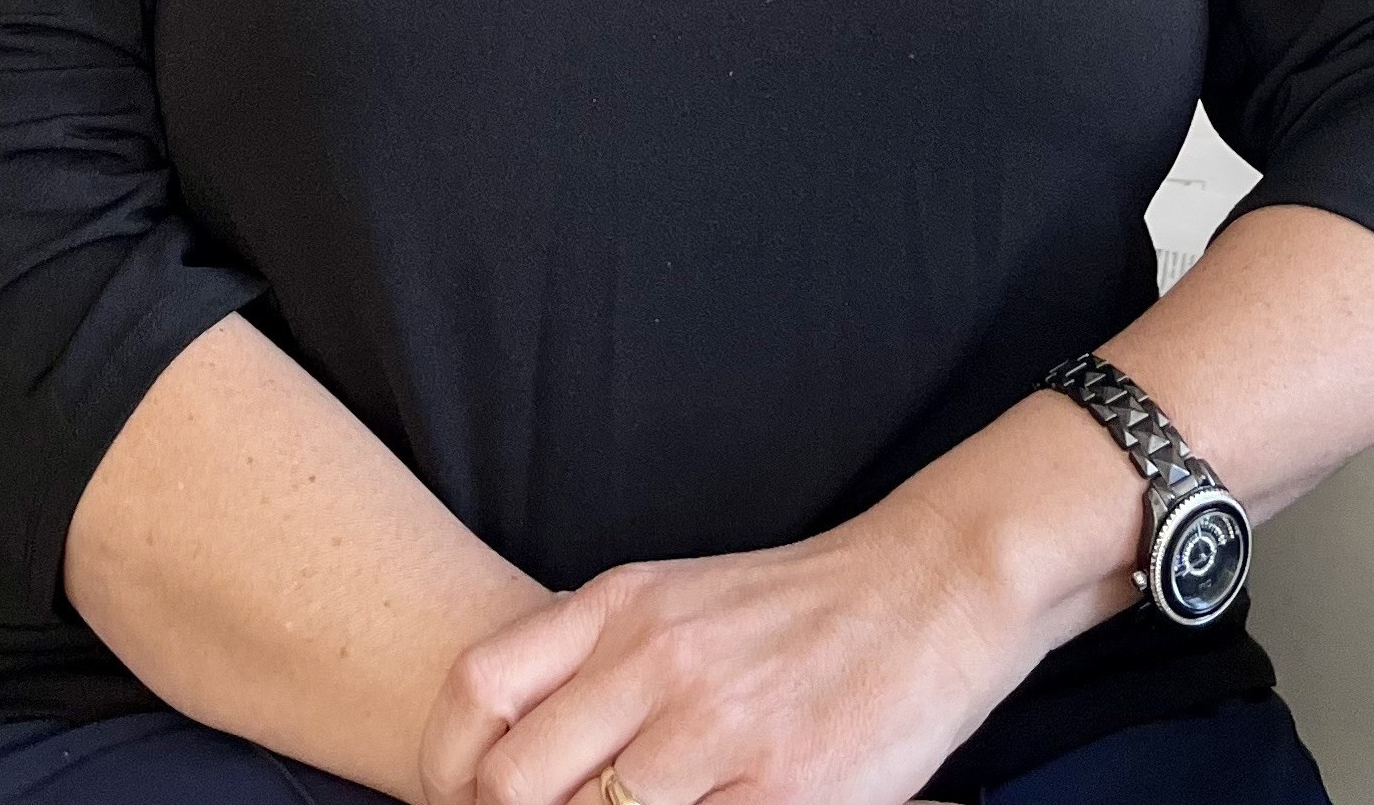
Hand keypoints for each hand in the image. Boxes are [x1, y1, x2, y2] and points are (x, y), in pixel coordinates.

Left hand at [417, 501, 1030, 804]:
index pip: (477, 687)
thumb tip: (504, 752)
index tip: (457, 800)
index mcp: (621, 605)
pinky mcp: (783, 790)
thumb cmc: (794, 610)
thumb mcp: (676, 601)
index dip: (446, 764)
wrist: (926, 590)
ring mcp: (718, 728)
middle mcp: (656, 659)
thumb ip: (594, 658)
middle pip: (516, 779)